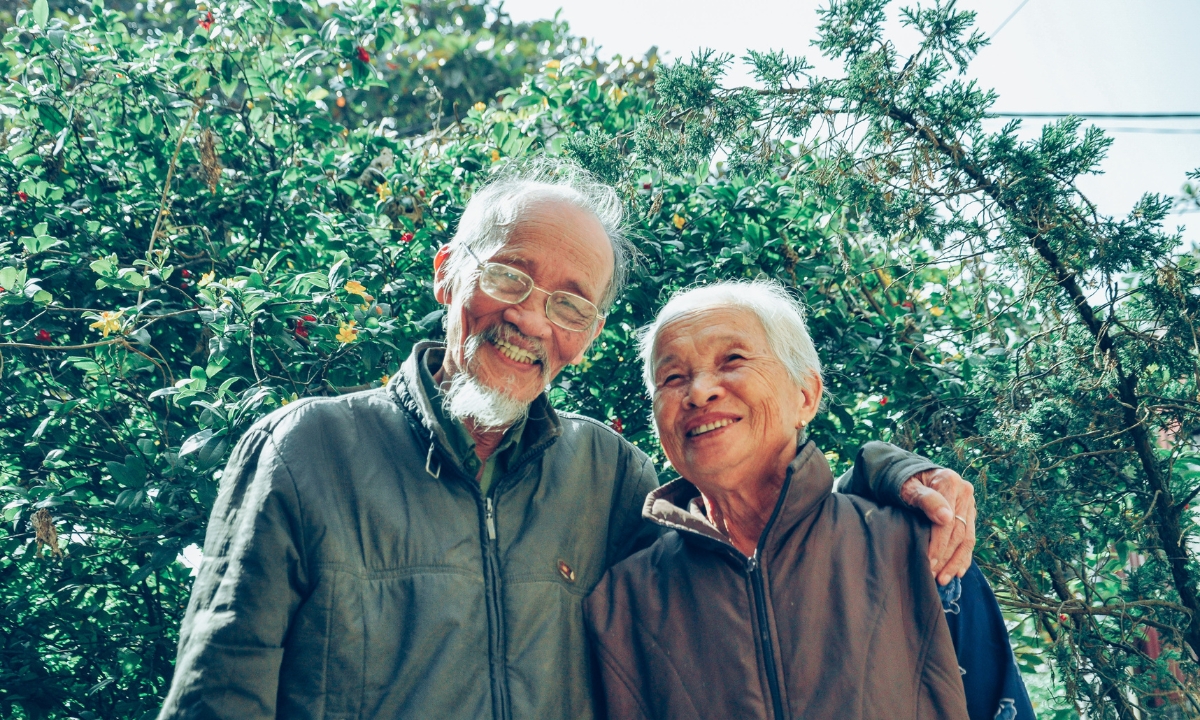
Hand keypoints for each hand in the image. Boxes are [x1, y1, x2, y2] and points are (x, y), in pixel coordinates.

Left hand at [899, 468, 975, 584]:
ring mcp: (968, 503)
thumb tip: (945, 517)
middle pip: (958, 532)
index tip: (928, 563)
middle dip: (946, 558)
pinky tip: (957, 572)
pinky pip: (970, 538)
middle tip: (933, 576)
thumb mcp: (907, 487)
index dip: (938, 545)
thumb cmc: (904, 481)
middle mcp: (964, 492)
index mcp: (950, 482)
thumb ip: (925, 499)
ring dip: (956, 562)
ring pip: (967, 538)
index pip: (948, 521)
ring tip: (944, 579)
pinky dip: (964, 557)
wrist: (910, 474)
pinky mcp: (968, 514)